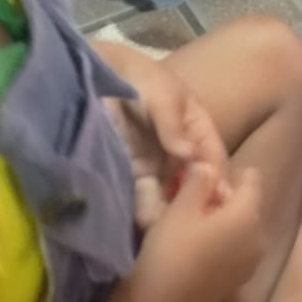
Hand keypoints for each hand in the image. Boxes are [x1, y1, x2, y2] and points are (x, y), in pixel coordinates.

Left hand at [99, 54, 228, 229]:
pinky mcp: (127, 175)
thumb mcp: (158, 91)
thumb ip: (172, 122)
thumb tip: (191, 157)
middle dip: (195, 203)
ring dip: (169, 211)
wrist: (83, 75)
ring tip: (164, 226)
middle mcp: (177, 149)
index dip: (217, 177)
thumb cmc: (131, 76)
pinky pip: (141, 196)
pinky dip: (145, 210)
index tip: (217, 200)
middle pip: (194, 181)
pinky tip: (145, 222)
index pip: (212, 155)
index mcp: (193, 125)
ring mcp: (152, 164)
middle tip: (191, 224)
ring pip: (168, 193)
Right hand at [128, 163, 265, 301]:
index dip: (234, 175)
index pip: (253, 182)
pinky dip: (226, 243)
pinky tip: (201, 247)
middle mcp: (259, 238)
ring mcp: (252, 263)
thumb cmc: (171, 249)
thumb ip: (200, 181)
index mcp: (248, 216)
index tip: (211, 175)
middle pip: (249, 207)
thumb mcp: (181, 207)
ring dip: (227, 222)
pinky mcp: (240, 280)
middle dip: (229, 199)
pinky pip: (239, 250)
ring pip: (244, 230)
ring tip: (197, 223)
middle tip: (198, 199)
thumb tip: (209, 167)